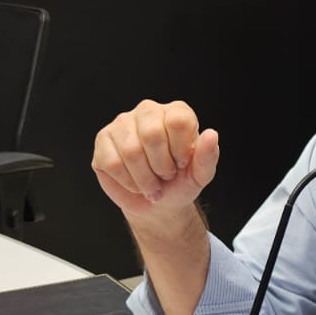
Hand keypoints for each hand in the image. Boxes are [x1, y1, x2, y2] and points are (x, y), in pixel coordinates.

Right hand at [91, 100, 219, 226]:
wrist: (156, 203)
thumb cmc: (179, 183)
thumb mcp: (199, 175)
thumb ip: (207, 156)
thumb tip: (211, 135)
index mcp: (175, 112)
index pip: (177, 121)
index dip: (180, 151)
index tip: (181, 164)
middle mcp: (148, 111)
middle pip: (151, 135)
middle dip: (161, 166)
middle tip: (165, 176)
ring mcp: (122, 123)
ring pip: (130, 151)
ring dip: (144, 178)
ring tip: (151, 185)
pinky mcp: (103, 140)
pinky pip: (112, 162)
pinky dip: (127, 181)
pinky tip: (134, 183)